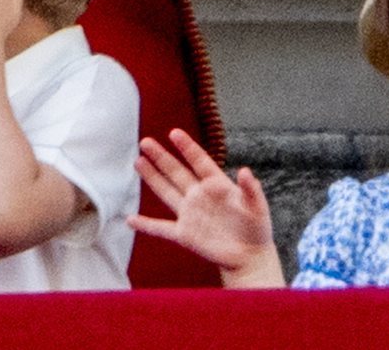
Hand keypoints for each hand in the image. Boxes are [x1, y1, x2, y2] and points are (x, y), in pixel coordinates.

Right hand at [131, 129, 281, 284]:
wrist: (249, 255)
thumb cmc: (256, 227)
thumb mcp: (258, 206)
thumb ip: (251, 189)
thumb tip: (245, 171)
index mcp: (218, 184)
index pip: (199, 161)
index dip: (187, 147)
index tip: (174, 132)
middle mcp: (200, 195)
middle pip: (177, 172)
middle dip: (161, 157)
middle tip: (145, 142)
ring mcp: (190, 214)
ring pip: (166, 192)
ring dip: (152, 178)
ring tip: (138, 162)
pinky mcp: (184, 235)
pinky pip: (161, 228)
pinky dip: (146, 225)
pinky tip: (130, 219)